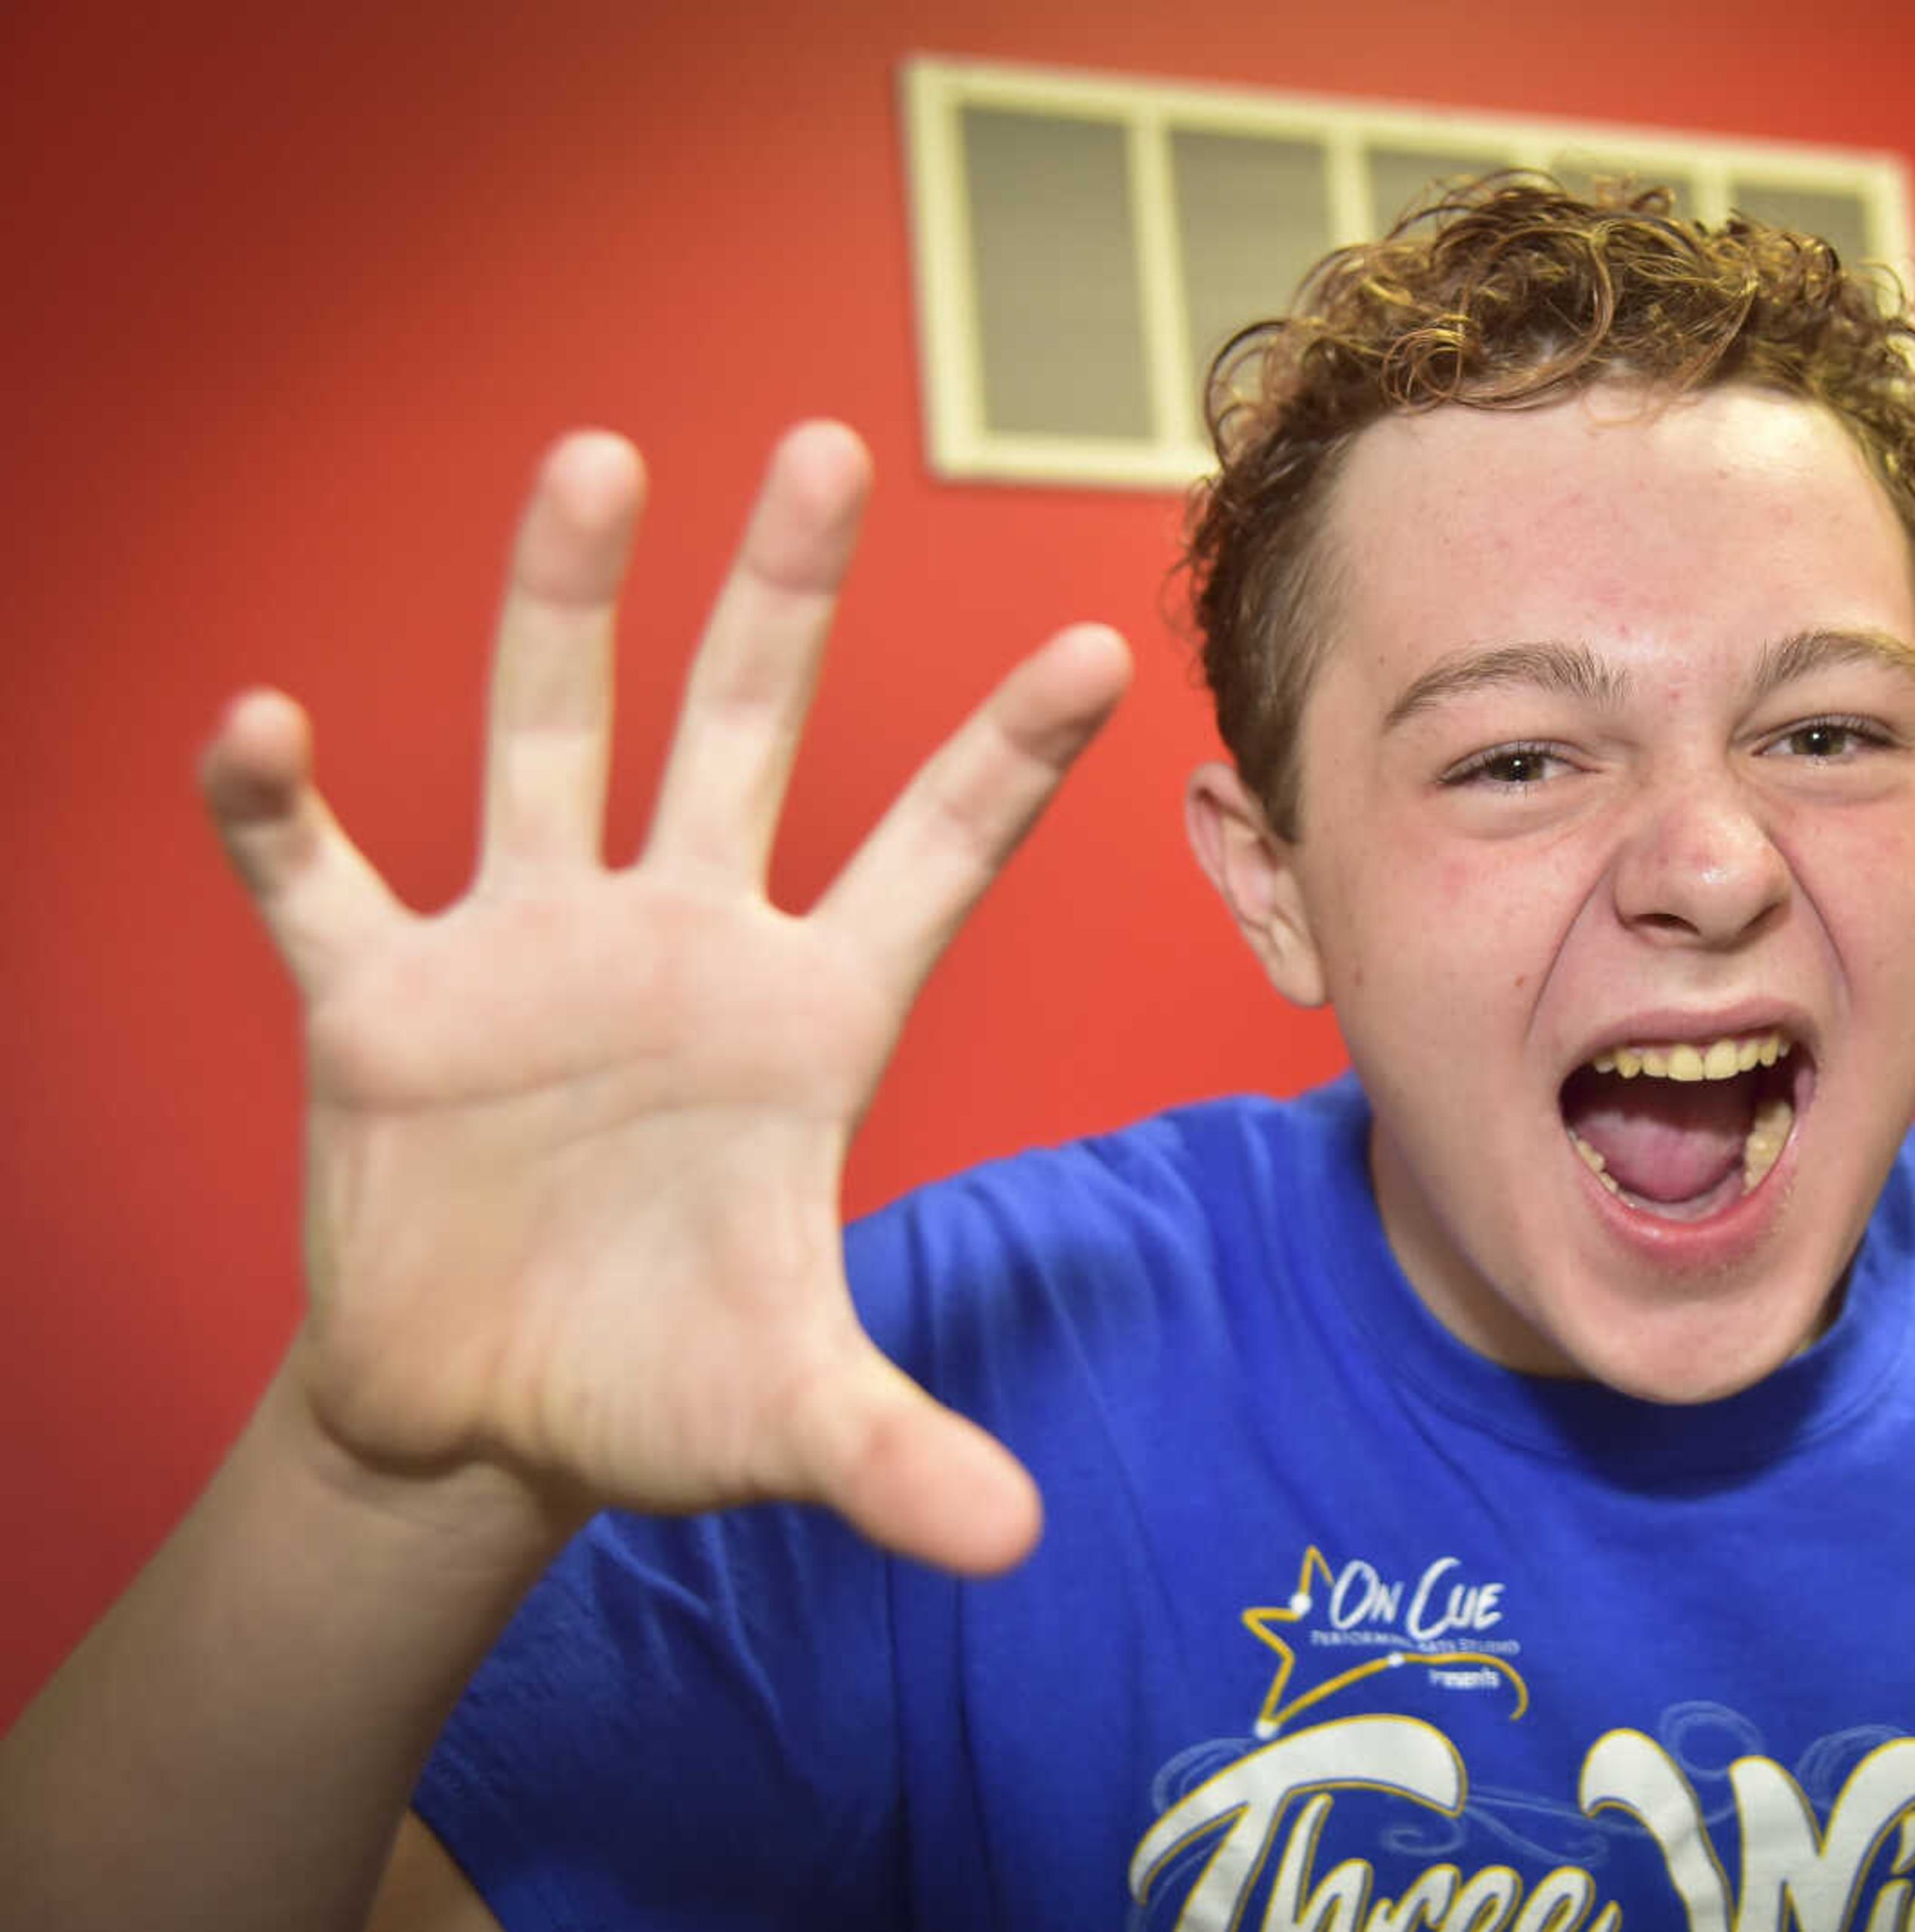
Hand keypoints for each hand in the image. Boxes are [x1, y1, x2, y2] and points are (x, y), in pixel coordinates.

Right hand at [200, 422, 1129, 1576]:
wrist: (484, 1416)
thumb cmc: (658, 1386)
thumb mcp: (785, 1416)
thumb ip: (896, 1456)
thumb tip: (1013, 1548)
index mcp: (807, 1019)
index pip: (931, 859)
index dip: (1008, 760)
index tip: (1097, 647)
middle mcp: (679, 945)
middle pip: (745, 733)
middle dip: (783, 598)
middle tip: (833, 445)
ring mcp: (528, 951)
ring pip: (549, 738)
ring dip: (563, 607)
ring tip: (594, 461)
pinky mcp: (385, 1001)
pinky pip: (321, 880)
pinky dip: (284, 812)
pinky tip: (265, 731)